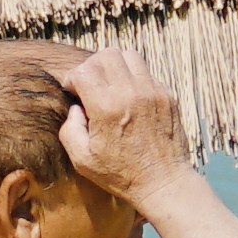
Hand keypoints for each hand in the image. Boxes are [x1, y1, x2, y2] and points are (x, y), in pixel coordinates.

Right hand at [55, 47, 197, 203]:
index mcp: (107, 108)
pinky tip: (129, 97)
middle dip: (92, 66)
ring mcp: (152, 92)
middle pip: (106, 55)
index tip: (73, 92)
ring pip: (129, 55)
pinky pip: (146, 72)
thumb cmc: (121, 174)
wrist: (163, 183)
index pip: (83, 71)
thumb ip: (70, 129)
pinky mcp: (167, 95)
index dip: (72, 79)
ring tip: (110, 84)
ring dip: (114, 65)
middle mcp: (130, 93)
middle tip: (90, 85)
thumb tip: (76, 108)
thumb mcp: (82, 160)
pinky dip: (133, 78)